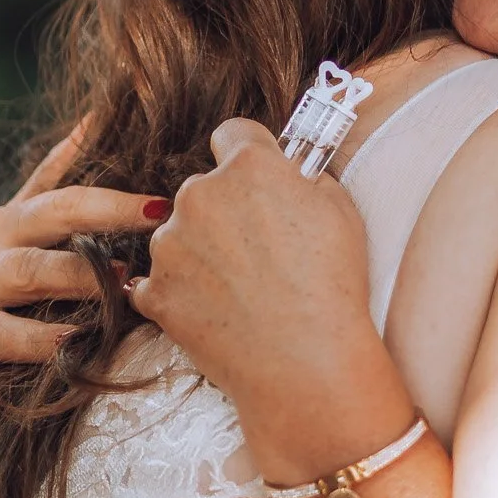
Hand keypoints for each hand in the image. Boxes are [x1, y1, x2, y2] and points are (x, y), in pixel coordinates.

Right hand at [0, 128, 166, 437]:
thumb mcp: (7, 225)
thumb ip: (51, 177)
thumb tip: (95, 118)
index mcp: (3, 231)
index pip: (61, 208)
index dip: (111, 206)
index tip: (163, 209)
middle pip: (30, 266)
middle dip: (79, 274)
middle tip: (131, 283)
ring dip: (34, 339)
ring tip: (73, 346)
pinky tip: (3, 425)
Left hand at [127, 120, 407, 483]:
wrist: (306, 363)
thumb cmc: (334, 287)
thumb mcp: (342, 211)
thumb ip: (307, 179)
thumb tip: (290, 175)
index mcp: (248, 167)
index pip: (233, 135)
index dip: (249, 156)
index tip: (258, 180)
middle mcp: (199, 194)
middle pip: (204, 188)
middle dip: (225, 211)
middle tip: (259, 251)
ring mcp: (169, 245)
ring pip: (178, 236)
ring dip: (200, 253)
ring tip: (241, 291)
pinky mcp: (155, 291)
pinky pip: (159, 283)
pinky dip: (180, 294)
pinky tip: (215, 312)